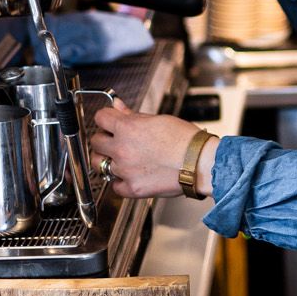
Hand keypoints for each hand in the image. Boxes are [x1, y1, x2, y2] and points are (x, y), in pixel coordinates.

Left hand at [89, 99, 215, 198]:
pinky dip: (119, 181)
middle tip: (115, 140)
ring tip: (121, 158)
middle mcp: (122, 149)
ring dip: (107, 160)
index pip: (100, 118)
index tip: (109, 121)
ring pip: (99, 164)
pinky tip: (130, 175)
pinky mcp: (132, 188)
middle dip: (104, 139)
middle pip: (95, 142)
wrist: (201, 163)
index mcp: (127, 128)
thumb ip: (133, 115)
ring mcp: (125, 170)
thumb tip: (117, 107)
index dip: (105, 118)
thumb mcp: (158, 119)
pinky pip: (114, 185)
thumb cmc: (186, 140)